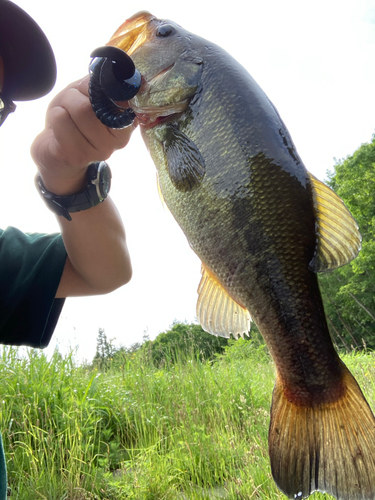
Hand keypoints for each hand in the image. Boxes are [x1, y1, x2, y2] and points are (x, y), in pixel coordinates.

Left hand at [31, 75, 134, 194]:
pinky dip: (55, 114)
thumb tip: (110, 71)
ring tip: (65, 114)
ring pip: (79, 109)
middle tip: (73, 103)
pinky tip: (59, 126)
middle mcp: (117, 142)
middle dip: (76, 94)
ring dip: (64, 104)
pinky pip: (61, 119)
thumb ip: (102, 85)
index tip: (94, 90)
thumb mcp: (90, 96)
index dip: (103, 86)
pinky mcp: (76, 156)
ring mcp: (98, 151)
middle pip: (95, 103)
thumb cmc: (74, 118)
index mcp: (126, 124)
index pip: (122, 98)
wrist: (55, 150)